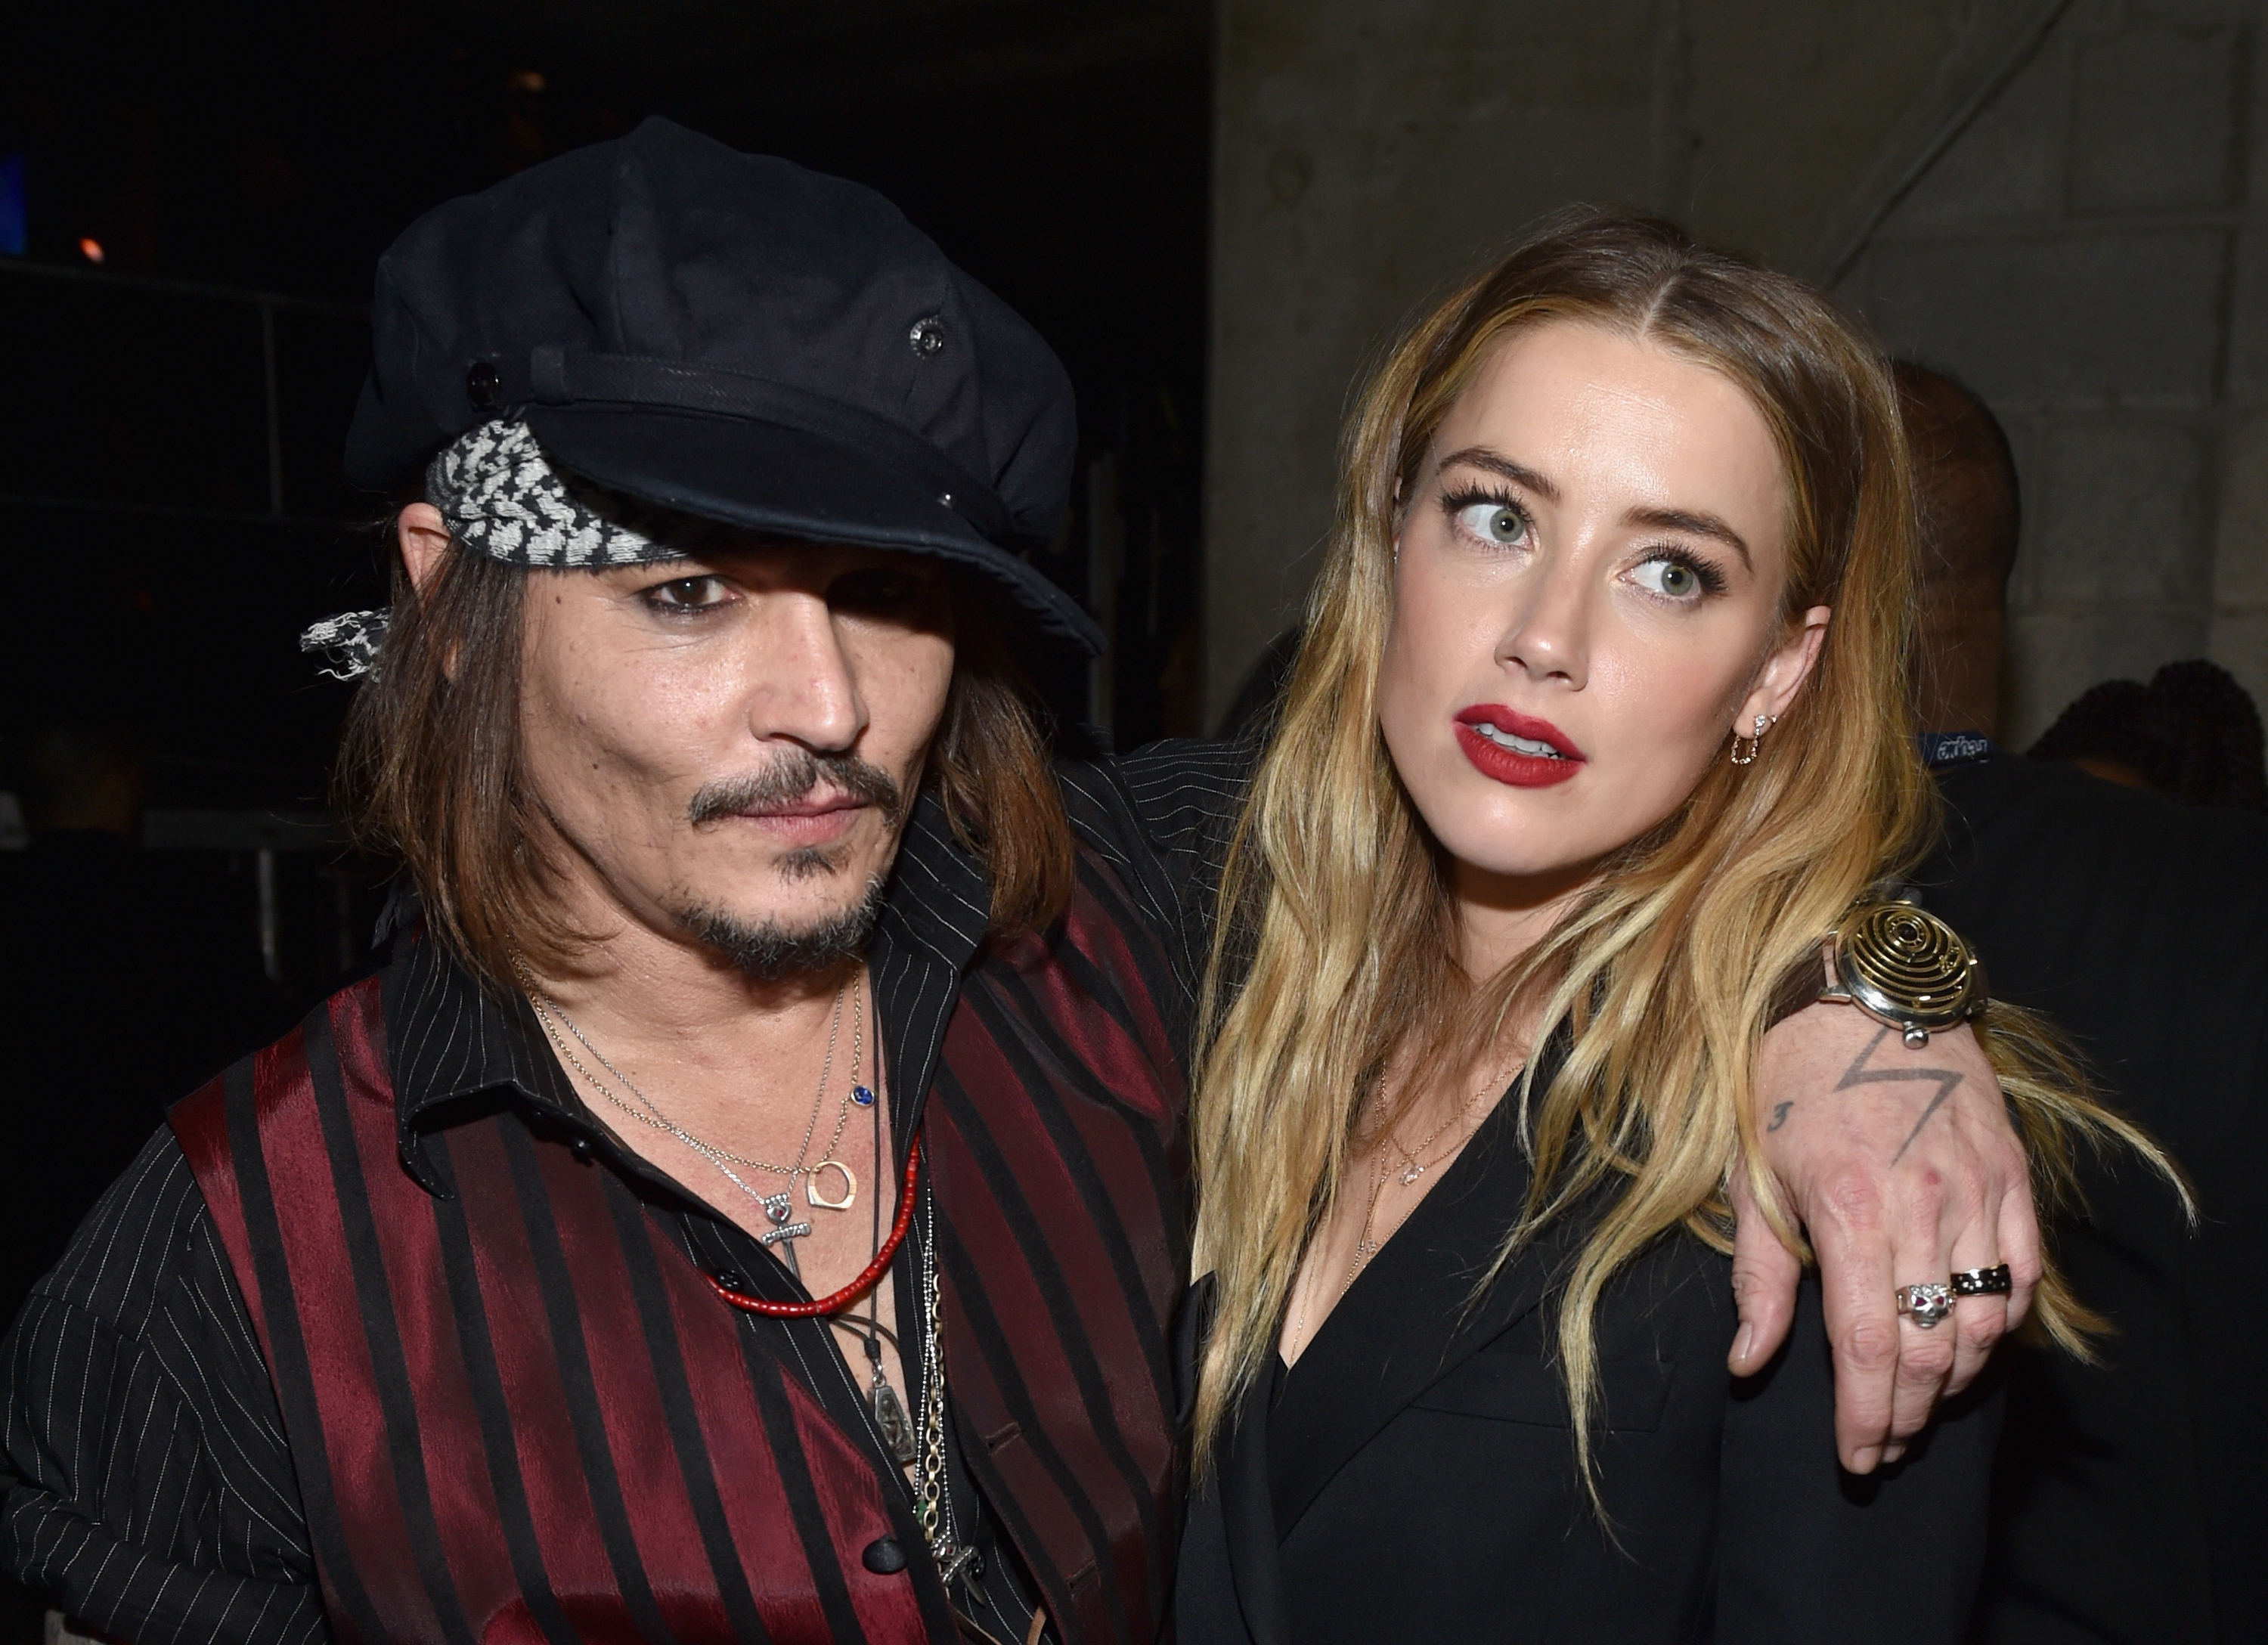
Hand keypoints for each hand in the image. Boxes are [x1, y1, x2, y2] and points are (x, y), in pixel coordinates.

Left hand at [1727, 1006, 2039, 1473]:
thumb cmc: (1788, 1083)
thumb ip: (1759, 1279)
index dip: (1866, 1415)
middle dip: (1907, 1413)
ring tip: (1919, 1404)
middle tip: (1883, 1445)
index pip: (1869, 1346)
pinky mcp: (2012, 1175)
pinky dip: (2004, 1323)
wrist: (1861, 995)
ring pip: (1986, 1322)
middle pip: (1931, 1347)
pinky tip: (1971, 1344)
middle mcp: (1922, 1206)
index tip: (1857, 1457)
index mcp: (1848, 1209)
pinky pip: (2023, 1274)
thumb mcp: (1751, 1177)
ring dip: (1955, 1379)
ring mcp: (1976, 1190)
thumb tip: (1748, 1364)